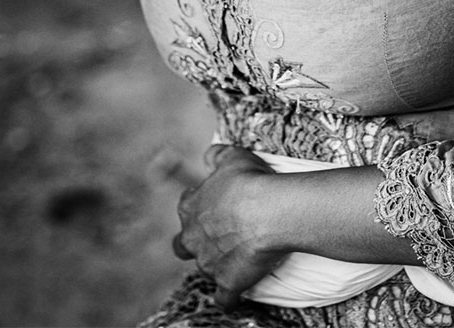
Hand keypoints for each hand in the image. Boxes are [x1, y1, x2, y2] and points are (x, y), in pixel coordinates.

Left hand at [171, 144, 283, 309]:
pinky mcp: (227, 282)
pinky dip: (228, 298)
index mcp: (191, 206)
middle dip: (194, 242)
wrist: (270, 212)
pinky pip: (223, 298)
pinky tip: (234, 297)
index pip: (186, 207)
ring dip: (215, 266)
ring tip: (233, 262)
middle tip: (215, 239)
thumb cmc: (252, 182)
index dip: (199, 207)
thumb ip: (216, 155)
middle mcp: (193, 236)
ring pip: (204, 269)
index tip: (215, 206)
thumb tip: (207, 157)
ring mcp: (209, 262)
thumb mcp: (232, 156)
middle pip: (183, 244)